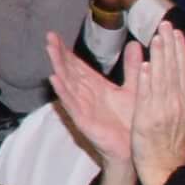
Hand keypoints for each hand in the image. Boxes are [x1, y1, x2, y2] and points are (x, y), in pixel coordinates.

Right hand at [41, 35, 134, 166]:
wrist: (135, 148)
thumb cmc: (132, 121)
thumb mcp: (133, 88)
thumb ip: (132, 67)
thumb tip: (134, 44)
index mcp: (96, 87)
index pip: (78, 66)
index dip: (67, 51)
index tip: (56, 36)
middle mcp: (86, 95)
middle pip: (69, 71)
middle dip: (58, 54)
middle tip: (49, 37)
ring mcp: (82, 107)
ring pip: (67, 83)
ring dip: (58, 67)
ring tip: (49, 50)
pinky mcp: (83, 120)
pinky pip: (71, 104)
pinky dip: (62, 91)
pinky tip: (54, 79)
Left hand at [124, 35, 184, 184]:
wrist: (166, 168)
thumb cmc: (177, 143)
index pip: (184, 70)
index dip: (180, 50)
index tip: (176, 32)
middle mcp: (177, 103)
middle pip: (174, 69)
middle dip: (170, 46)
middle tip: (165, 25)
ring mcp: (162, 111)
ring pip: (162, 79)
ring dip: (160, 57)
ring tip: (157, 37)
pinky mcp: (147, 119)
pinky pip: (148, 97)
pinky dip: (148, 81)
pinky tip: (146, 66)